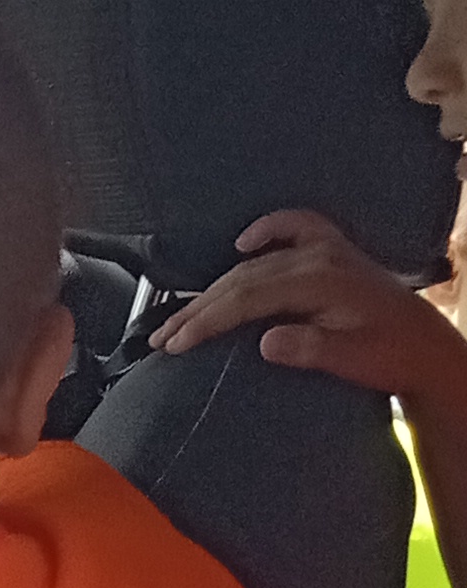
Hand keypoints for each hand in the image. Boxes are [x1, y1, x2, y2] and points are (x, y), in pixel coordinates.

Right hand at [152, 210, 466, 424]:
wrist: (426, 344)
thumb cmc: (390, 356)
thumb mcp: (351, 360)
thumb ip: (309, 349)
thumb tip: (264, 342)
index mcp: (321, 281)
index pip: (248, 297)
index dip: (207, 320)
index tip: (175, 344)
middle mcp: (320, 257)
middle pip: (242, 279)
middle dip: (197, 309)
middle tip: (161, 337)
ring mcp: (326, 250)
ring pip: (255, 263)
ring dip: (214, 288)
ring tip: (180, 315)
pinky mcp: (333, 252)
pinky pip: (295, 228)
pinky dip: (268, 231)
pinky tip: (243, 242)